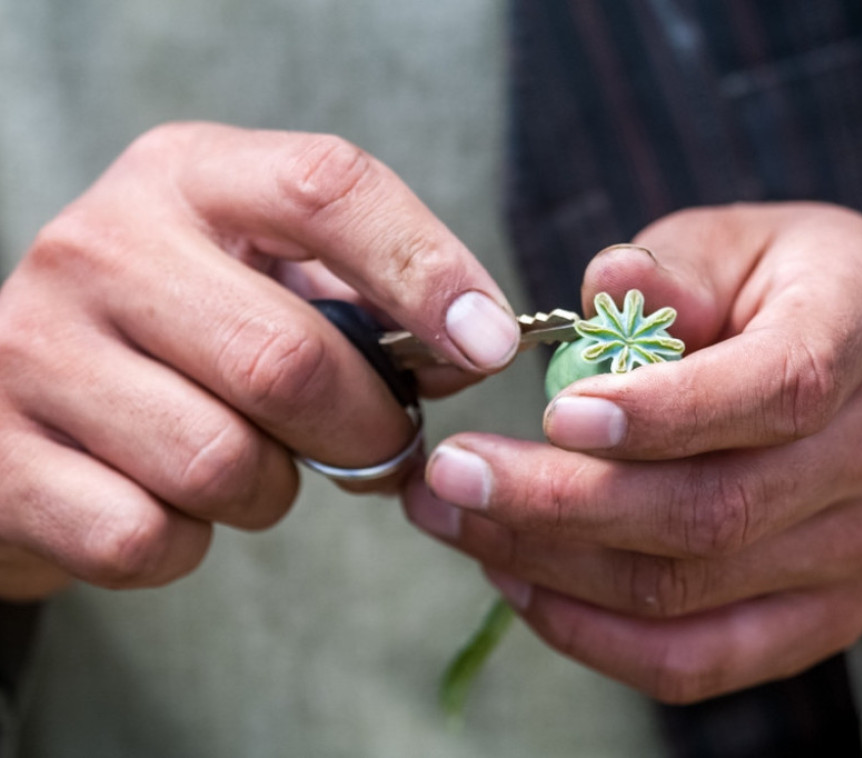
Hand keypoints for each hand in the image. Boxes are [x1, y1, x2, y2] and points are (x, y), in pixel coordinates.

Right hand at [0, 122, 519, 599]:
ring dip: (271, 489)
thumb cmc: (178, 330)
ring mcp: (32, 351)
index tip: (487, 343)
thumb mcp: (262, 275)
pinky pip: (149, 537)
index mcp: (186, 179)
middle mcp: (98, 246)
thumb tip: (473, 349)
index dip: (426, 267)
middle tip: (379, 446)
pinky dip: (189, 541)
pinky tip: (169, 502)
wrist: (15, 388)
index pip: (328, 188)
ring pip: (223, 464)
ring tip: (250, 462)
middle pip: (288, 359)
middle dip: (366, 429)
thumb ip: (367, 301)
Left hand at [404, 202, 861, 702]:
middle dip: (557, 502)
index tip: (553, 416)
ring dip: (552, 566)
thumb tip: (609, 284)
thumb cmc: (788, 293)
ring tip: (460, 521)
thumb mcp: (738, 242)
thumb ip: (673, 265)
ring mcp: (855, 553)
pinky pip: (697, 661)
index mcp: (859, 333)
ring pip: (686, 593)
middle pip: (710, 512)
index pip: (775, 390)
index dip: (663, 413)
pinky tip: (520, 586)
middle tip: (451, 475)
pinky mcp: (820, 618)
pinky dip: (594, 637)